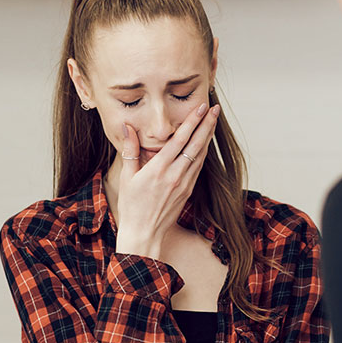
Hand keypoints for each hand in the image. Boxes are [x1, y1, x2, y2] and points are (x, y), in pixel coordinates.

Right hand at [114, 102, 219, 258]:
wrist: (144, 234)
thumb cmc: (132, 206)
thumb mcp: (127, 177)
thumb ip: (130, 150)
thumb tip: (126, 127)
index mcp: (158, 169)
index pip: (179, 140)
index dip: (192, 122)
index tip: (201, 108)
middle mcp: (175, 175)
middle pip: (195, 145)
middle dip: (206, 124)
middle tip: (215, 108)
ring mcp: (184, 183)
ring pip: (200, 155)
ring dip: (208, 136)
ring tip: (213, 120)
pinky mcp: (188, 190)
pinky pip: (198, 167)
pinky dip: (203, 152)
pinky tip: (206, 143)